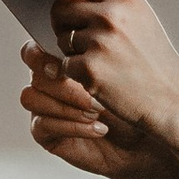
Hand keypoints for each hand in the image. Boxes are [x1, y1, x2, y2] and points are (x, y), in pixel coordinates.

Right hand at [19, 43, 177, 178]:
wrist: (147, 137)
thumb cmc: (136, 102)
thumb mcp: (122, 69)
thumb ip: (98, 50)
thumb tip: (82, 41)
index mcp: (62, 61)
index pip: (36, 49)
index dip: (44, 53)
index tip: (68, 59)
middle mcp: (50, 82)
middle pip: (34, 72)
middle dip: (61, 81)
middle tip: (87, 87)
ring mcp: (45, 107)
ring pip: (31, 97)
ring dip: (67, 105)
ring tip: (98, 111)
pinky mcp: (46, 133)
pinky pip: (42, 125)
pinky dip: (73, 126)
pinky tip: (99, 128)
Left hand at [30, 0, 178, 150]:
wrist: (173, 100)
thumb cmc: (151, 58)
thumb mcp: (136, 17)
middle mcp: (111, 14)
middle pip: (58, 10)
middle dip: (62, 25)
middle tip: (86, 41)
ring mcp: (100, 42)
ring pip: (60, 39)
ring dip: (73, 52)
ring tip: (105, 62)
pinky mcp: (90, 70)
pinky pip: (64, 66)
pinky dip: (77, 75)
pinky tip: (103, 79)